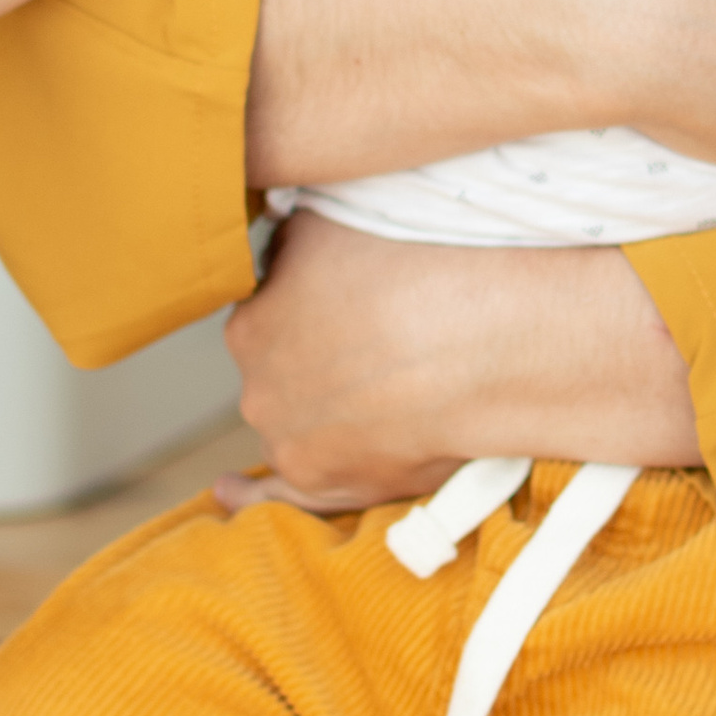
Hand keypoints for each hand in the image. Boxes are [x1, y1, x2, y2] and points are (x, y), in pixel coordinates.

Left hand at [222, 208, 698, 502]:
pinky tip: (229, 492)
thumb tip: (279, 245)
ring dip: (316, 406)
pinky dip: (256, 496)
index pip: (269, 311)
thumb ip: (292, 237)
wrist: (486, 343)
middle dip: (315, 354)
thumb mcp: (333, 218)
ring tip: (369, 390)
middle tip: (378, 338)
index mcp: (251, 321)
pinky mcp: (332, 484)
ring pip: (294, 420)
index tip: (354, 298)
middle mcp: (258, 387)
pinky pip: (285, 497)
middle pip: (280, 369)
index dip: (311, 302)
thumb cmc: (421, 270)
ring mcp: (294, 441)